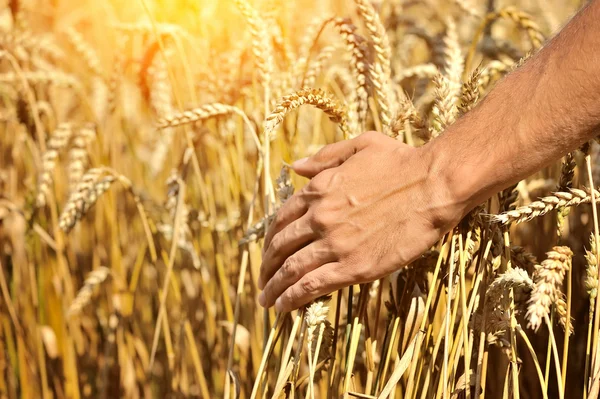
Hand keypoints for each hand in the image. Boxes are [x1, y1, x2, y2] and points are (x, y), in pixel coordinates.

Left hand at [258, 131, 463, 311]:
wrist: (434, 185)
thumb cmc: (403, 162)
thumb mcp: (360, 145)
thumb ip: (325, 156)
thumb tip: (297, 167)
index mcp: (318, 190)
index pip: (281, 220)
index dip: (271, 239)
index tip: (269, 252)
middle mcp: (319, 217)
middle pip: (280, 247)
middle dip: (267, 266)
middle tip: (263, 280)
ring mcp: (334, 243)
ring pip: (291, 270)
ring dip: (274, 288)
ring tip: (265, 301)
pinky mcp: (353, 267)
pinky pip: (312, 285)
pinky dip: (292, 298)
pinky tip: (283, 307)